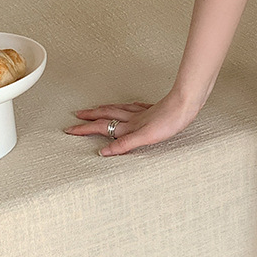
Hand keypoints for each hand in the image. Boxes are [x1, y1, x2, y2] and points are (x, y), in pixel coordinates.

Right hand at [63, 94, 198, 155]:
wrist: (186, 103)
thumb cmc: (171, 121)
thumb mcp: (146, 137)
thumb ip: (125, 144)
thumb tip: (104, 152)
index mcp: (130, 126)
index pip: (102, 127)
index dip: (85, 129)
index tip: (69, 129)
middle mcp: (134, 118)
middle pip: (106, 115)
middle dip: (89, 116)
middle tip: (76, 116)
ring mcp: (144, 112)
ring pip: (118, 109)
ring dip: (104, 109)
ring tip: (95, 109)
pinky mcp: (154, 109)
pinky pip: (135, 107)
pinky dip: (127, 106)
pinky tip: (130, 106)